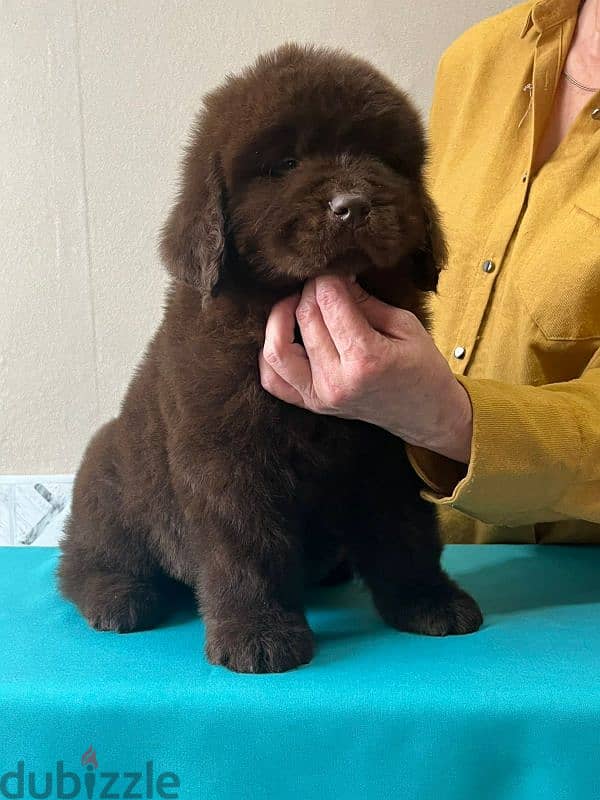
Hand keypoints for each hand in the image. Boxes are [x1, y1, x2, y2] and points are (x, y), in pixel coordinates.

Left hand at [259, 275, 472, 462]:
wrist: (426, 414)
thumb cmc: (422, 368)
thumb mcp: (404, 325)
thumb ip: (364, 301)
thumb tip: (334, 277)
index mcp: (366, 359)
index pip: (330, 301)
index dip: (330, 277)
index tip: (338, 270)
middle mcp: (337, 380)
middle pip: (304, 318)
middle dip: (311, 290)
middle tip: (324, 283)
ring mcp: (319, 396)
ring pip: (277, 348)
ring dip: (280, 317)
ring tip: (298, 303)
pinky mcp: (311, 404)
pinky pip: (272, 380)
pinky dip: (270, 354)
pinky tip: (284, 335)